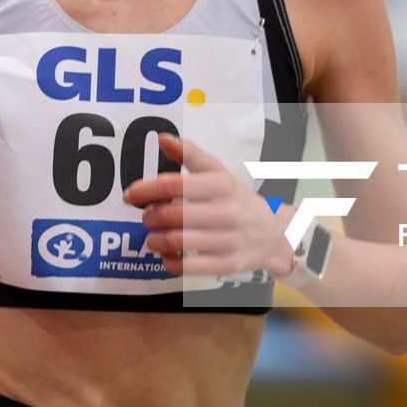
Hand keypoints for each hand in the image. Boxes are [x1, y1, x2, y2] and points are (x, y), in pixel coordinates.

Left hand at [123, 133, 294, 277]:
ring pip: (176, 242)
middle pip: (171, 215)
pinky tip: (168, 255)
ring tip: (154, 237)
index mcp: (220, 185)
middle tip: (148, 217)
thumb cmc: (238, 200)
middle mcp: (225, 212)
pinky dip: (169, 262)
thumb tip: (163, 139)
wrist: (276, 233)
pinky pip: (188, 267)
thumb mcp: (219, 173)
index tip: (131, 195)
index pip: (174, 184)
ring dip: (155, 240)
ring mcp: (227, 240)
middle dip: (150, 217)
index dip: (146, 190)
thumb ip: (190, 155)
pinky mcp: (227, 264)